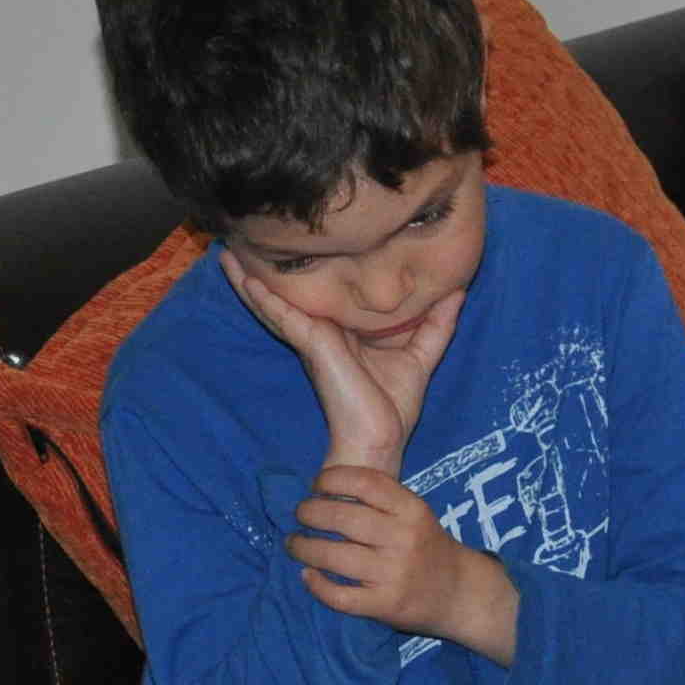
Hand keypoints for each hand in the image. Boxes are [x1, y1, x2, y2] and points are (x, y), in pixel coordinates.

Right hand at [220, 247, 459, 473]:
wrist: (380, 440)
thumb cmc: (393, 407)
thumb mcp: (421, 354)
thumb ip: (437, 323)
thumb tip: (458, 290)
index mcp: (342, 334)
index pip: (320, 298)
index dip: (307, 274)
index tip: (297, 246)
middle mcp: (322, 333)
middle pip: (289, 296)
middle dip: (266, 273)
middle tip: (240, 244)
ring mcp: (312, 338)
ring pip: (276, 301)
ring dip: (250, 279)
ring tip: (226, 254)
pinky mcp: (311, 344)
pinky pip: (282, 313)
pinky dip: (262, 295)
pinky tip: (244, 277)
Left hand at [289, 465, 518, 660]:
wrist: (460, 594)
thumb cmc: (429, 548)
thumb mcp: (416, 515)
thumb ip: (382, 501)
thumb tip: (324, 490)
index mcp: (412, 510)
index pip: (366, 483)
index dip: (332, 479)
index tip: (316, 485)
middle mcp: (403, 539)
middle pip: (343, 518)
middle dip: (310, 512)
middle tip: (300, 514)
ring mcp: (393, 574)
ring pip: (333, 557)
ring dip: (304, 548)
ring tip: (294, 544)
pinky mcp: (384, 605)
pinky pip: (339, 596)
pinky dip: (317, 585)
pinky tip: (308, 576)